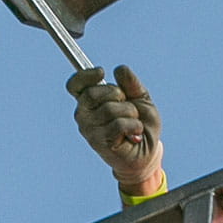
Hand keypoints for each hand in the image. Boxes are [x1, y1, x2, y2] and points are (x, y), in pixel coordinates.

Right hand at [69, 65, 163, 193]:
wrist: (147, 152)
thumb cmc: (141, 124)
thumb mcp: (141, 99)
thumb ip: (131, 84)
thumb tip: (119, 70)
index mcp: (89, 102)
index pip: (75, 85)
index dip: (84, 76)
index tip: (101, 71)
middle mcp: (84, 116)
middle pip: (92, 93)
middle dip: (117, 95)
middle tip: (128, 107)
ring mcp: (89, 130)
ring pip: (109, 109)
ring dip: (131, 113)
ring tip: (134, 123)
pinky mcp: (99, 143)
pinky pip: (118, 124)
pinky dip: (133, 126)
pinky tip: (135, 134)